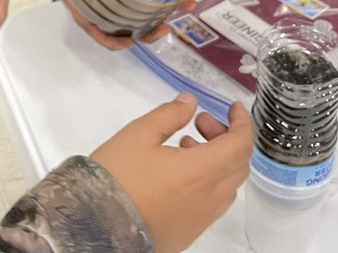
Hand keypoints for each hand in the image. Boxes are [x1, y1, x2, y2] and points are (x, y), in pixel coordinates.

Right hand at [92, 95, 252, 252]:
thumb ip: (169, 115)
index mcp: (202, 172)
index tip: (233, 108)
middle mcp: (209, 199)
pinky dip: (208, 181)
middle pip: (238, 165)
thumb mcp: (139, 135)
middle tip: (200, 123)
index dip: (242, 122)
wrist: (95, 225)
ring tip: (186, 145)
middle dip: (226, 138)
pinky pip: (212, 204)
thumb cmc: (118, 177)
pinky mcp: (189, 232)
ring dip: (218, 160)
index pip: (240, 145)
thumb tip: (190, 103)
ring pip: (227, 186)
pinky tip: (179, 173)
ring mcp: (201, 219)